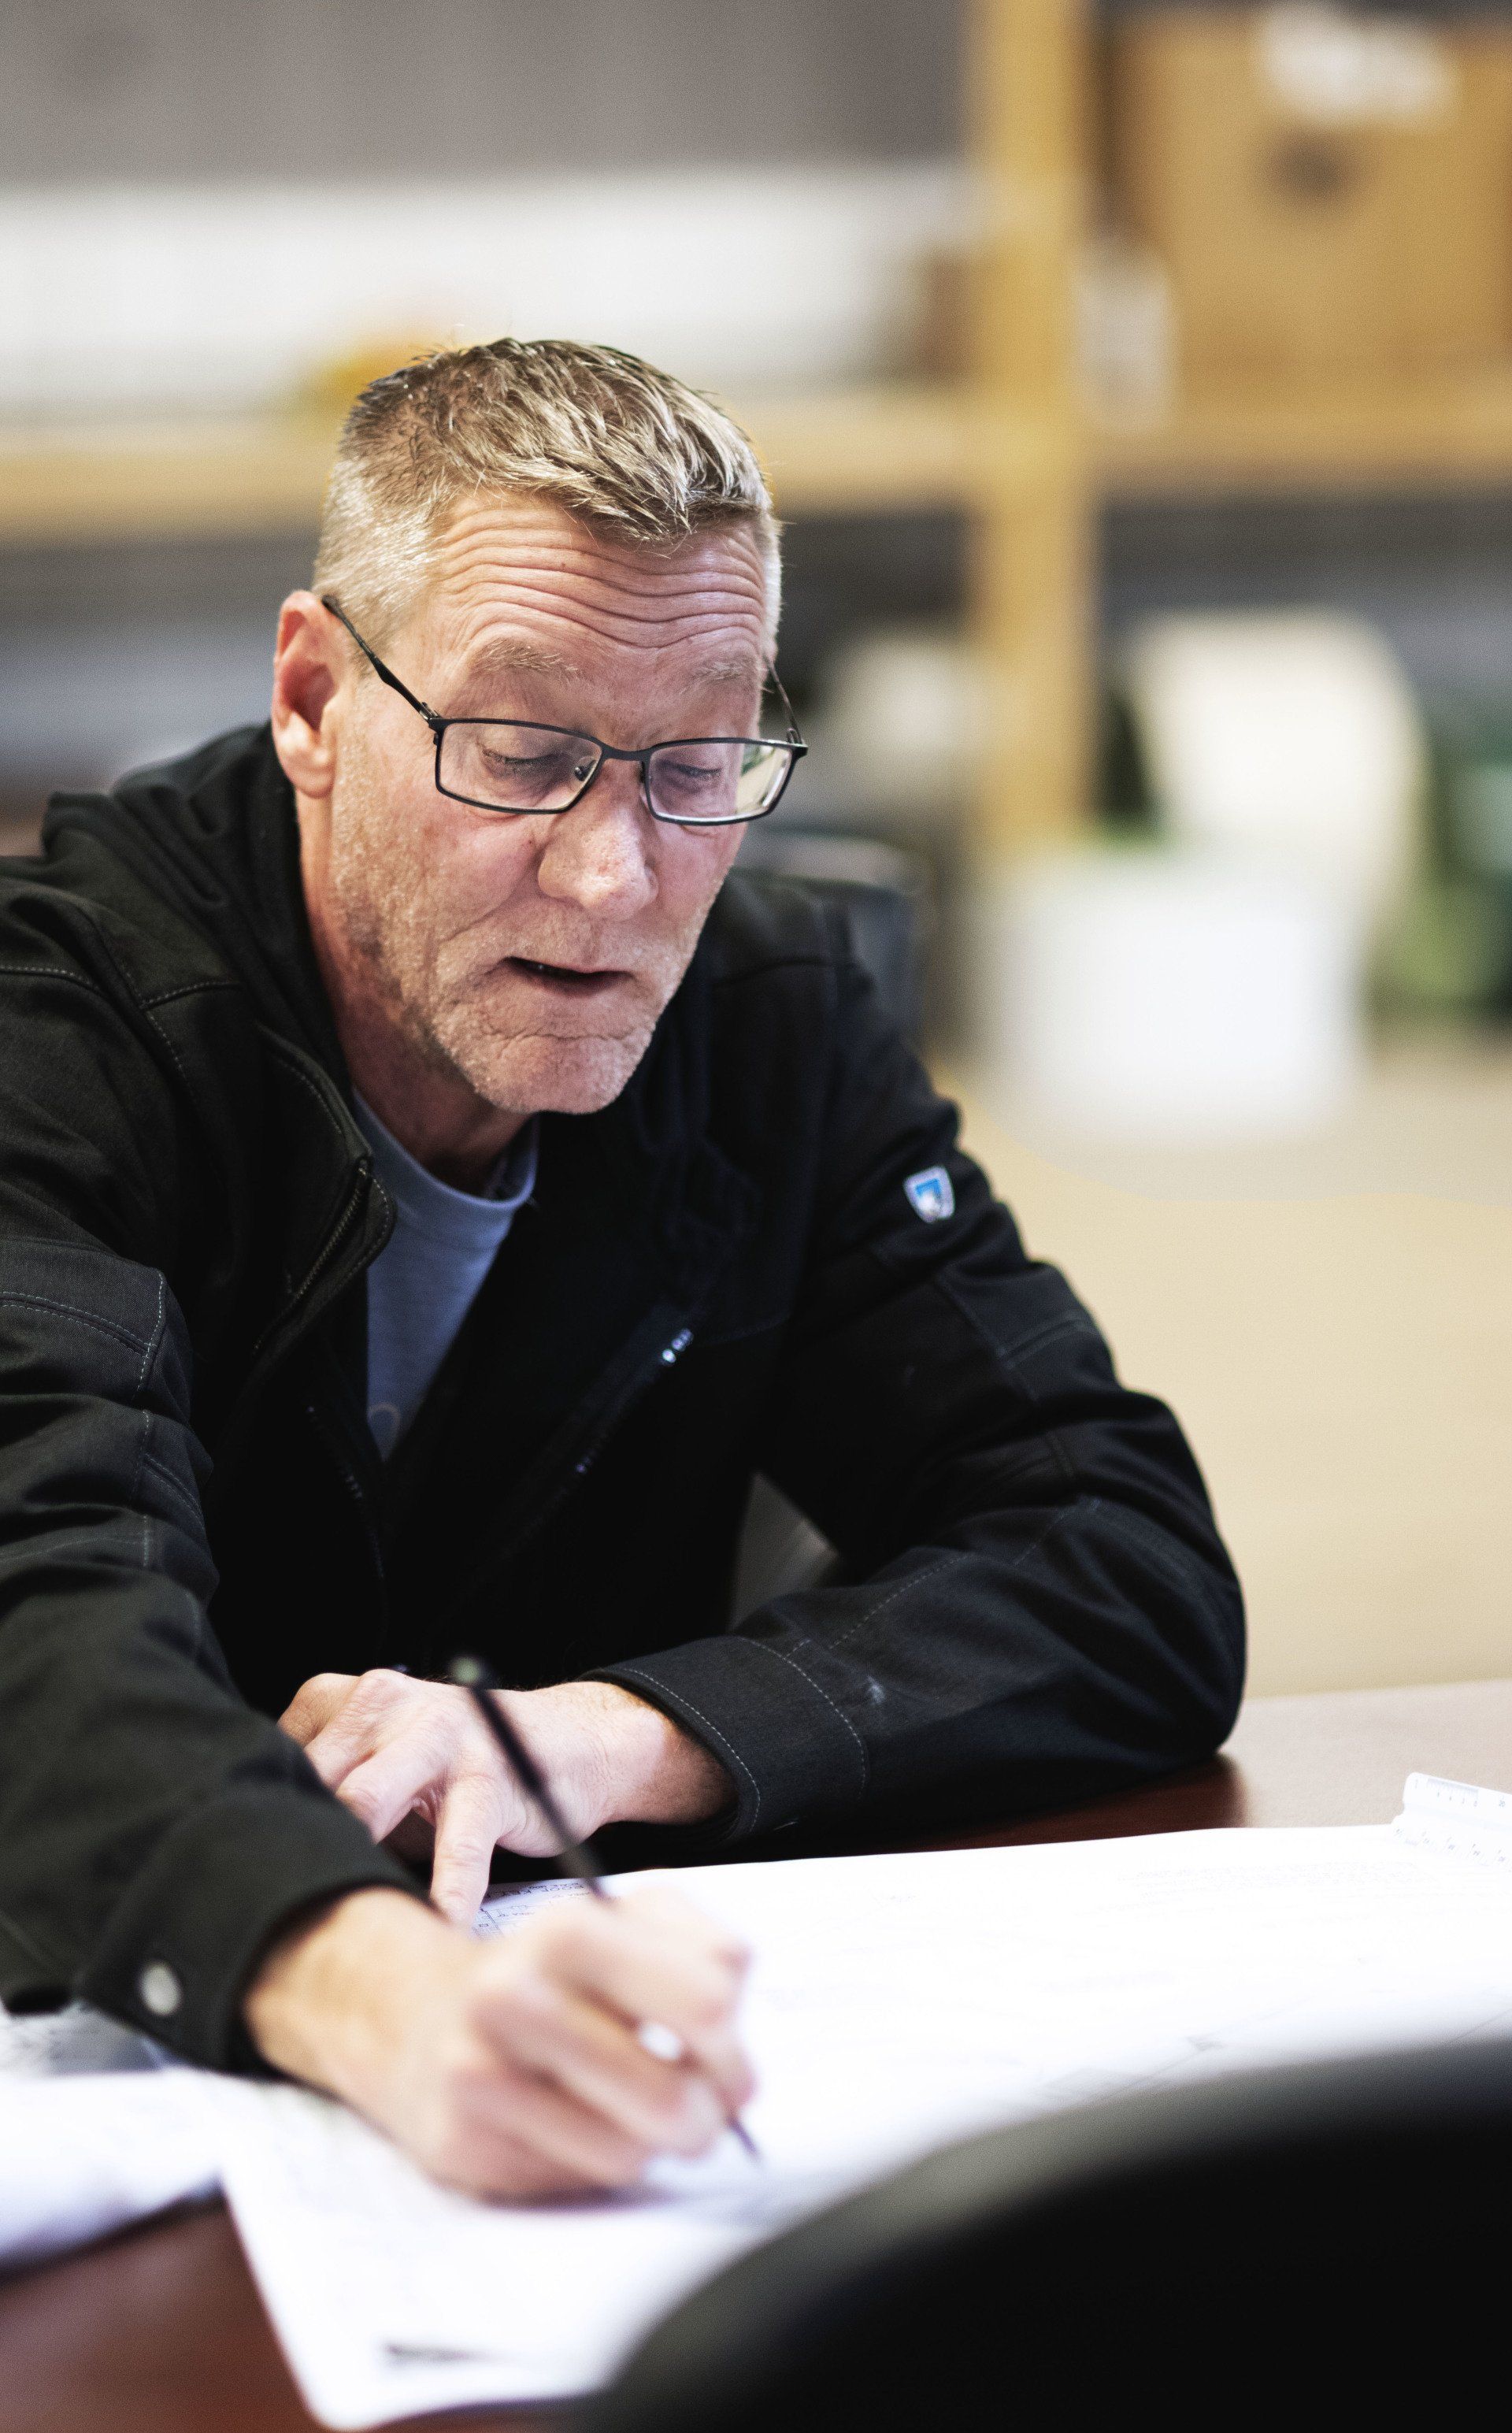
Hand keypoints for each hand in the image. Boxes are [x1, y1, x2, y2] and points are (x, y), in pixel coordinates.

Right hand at [244, 1883, 753, 2197]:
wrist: (414, 2013)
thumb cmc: (549, 1972)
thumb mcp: (627, 1922)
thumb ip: (705, 1955)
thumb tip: (736, 2059)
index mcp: (569, 1927)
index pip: (706, 2001)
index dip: (734, 2048)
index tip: (727, 2059)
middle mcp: (513, 1997)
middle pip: (672, 2098)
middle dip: (709, 2115)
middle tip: (706, 2108)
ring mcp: (479, 2074)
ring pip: (630, 2153)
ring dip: (654, 2145)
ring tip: (640, 2112)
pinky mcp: (461, 2143)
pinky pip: (575, 2180)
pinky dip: (595, 2161)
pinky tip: (575, 2124)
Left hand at [279, 1670, 732, 1922]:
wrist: (567, 1743)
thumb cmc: (454, 1773)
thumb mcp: (384, 1766)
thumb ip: (329, 1800)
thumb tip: (253, 1872)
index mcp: (348, 1698)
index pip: (279, 1760)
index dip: (256, 1822)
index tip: (237, 1880)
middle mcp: (385, 1701)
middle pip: (312, 1782)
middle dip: (293, 1848)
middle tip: (266, 1919)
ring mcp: (439, 1732)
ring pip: (367, 1801)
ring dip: (351, 1869)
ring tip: (334, 1929)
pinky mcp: (489, 1773)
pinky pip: (458, 1844)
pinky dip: (446, 1893)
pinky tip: (438, 1927)